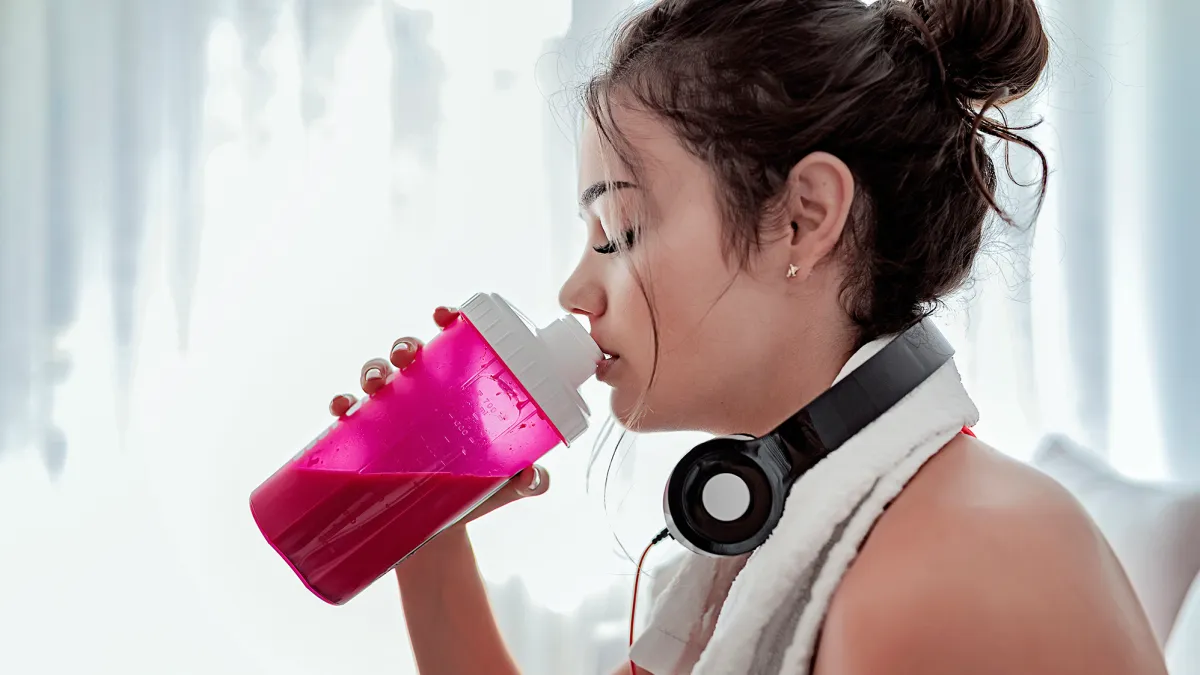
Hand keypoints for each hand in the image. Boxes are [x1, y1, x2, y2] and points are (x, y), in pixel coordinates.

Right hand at [326, 306, 549, 527]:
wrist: (442, 528)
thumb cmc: (478, 491)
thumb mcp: (506, 483)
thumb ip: (528, 480)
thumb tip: (534, 476)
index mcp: (459, 390)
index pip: (454, 342)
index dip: (447, 320)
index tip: (444, 316)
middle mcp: (423, 394)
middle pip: (410, 354)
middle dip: (404, 345)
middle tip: (407, 355)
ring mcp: (393, 415)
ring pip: (377, 376)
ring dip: (372, 369)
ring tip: (376, 382)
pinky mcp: (368, 440)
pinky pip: (349, 414)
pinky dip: (343, 405)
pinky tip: (343, 408)